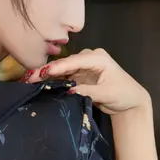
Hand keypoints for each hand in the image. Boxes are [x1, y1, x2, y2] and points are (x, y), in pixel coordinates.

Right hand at [24, 47, 149, 115]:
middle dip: (48, 70)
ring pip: (63, 69)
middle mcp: (89, 58)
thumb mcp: (106, 94)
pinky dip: (54, 80)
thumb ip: (87, 91)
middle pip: (66, 63)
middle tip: (29, 77)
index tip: (42, 72)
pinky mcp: (80, 75)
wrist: (130, 101)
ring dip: (48, 75)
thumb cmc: (123, 94)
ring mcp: (84, 66)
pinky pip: (65, 76)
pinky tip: (41, 83)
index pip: (74, 61)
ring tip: (30, 80)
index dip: (57, 67)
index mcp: (97, 58)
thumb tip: (69, 90)